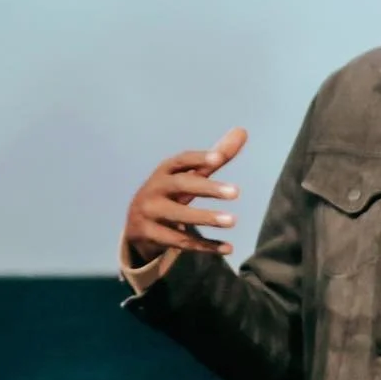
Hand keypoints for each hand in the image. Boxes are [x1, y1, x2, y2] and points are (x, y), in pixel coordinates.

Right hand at [125, 128, 246, 261]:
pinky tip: (228, 248)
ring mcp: (149, 213)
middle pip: (181, 186)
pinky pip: (181, 241)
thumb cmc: (171, 195)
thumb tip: (243, 131)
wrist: (137, 226)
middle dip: (208, 188)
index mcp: (164, 172)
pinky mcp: (150, 235)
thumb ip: (215, 159)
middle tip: (237, 192)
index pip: (181, 161)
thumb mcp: (189, 177)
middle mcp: (153, 189)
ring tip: (233, 220)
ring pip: (180, 216)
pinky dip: (205, 246)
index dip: (198, 159)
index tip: (218, 158)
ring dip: (207, 218)